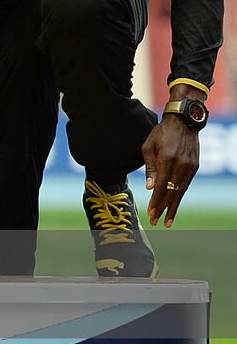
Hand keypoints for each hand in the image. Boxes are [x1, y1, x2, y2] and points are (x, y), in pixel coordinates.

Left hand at [143, 93, 202, 227]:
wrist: (183, 121)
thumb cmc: (160, 132)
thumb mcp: (148, 146)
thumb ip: (149, 167)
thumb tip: (149, 188)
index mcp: (167, 159)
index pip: (161, 186)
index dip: (156, 202)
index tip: (151, 214)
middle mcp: (181, 165)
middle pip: (172, 192)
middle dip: (163, 208)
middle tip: (156, 222)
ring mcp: (190, 166)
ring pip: (181, 191)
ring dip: (173, 206)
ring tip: (167, 220)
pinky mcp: (195, 167)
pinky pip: (186, 184)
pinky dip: (179, 195)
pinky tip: (174, 204)